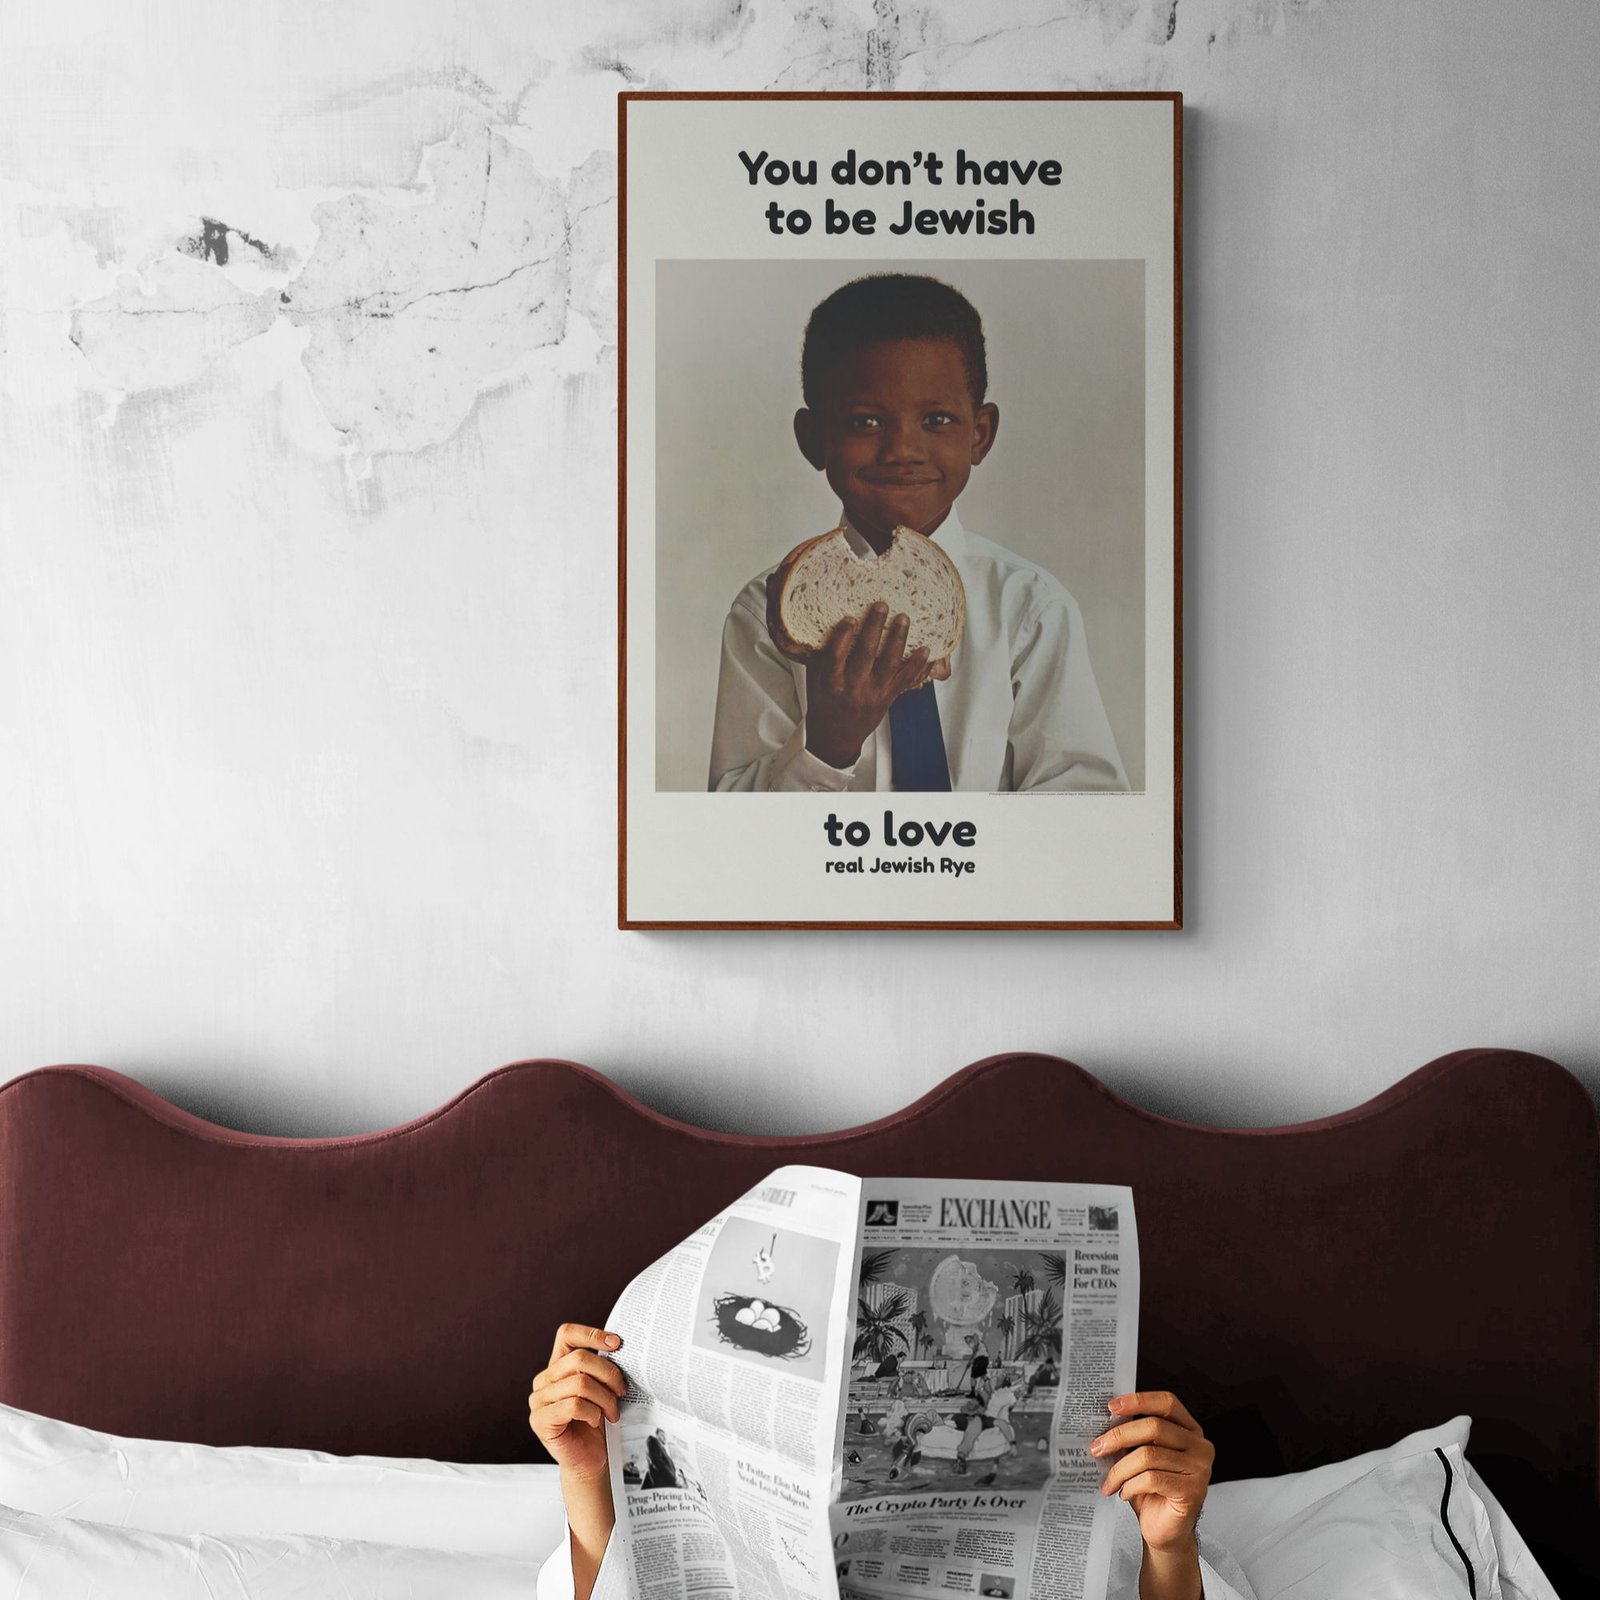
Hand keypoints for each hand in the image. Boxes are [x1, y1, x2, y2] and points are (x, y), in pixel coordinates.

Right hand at [530, 1324, 627, 1599]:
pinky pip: (573, 1405)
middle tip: (623, 1391)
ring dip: (604, 1397)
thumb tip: (622, 1344)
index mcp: (557, 1365)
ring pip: (579, 1383)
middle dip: (609, 1374)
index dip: (592, 1333)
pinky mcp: (540, 1421)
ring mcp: (539, 1401)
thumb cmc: (599, 1421)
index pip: (567, 1334)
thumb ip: (601, 1366)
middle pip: (580, 1359)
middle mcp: (544, 1380)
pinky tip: (597, 1421)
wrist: (591, 1461)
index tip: (618, 1344)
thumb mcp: (602, 1387)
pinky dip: (592, 1412)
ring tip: (613, 1411)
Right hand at [801, 601, 931, 769]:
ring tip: (903, 618)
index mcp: (831, 683)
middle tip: (881, 605)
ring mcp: (873, 694)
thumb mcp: (815, 679)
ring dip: (898, 639)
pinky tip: (925, 649)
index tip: (849, 617)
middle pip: (865, 654)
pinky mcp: (888, 698)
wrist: (835, 736)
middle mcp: (853, 688)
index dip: (842, 636)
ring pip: (889, 664)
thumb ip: (821, 654)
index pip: (835, 656)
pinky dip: (917, 664)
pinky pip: (905, 680)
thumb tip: (824, 620)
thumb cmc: (824, 702)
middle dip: (874, 628)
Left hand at [1093, 1391, 1213, 1599]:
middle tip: (1096, 1448)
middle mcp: (1200, 1446)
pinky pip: (1152, 1479)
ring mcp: (1200, 1469)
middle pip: (1154, 1427)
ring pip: (1149, 1455)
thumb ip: (1134, 1436)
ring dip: (1120, 1469)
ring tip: (1108, 1481)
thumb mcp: (1142, 1456)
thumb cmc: (1152, 1491)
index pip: (1167, 1402)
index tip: (1111, 1406)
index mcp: (1190, 1430)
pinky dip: (1131, 1485)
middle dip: (1119, 1436)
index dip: (1139, 1400)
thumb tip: (1104, 1420)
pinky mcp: (1193, 1491)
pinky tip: (1123, 1493)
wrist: (1165, 1532)